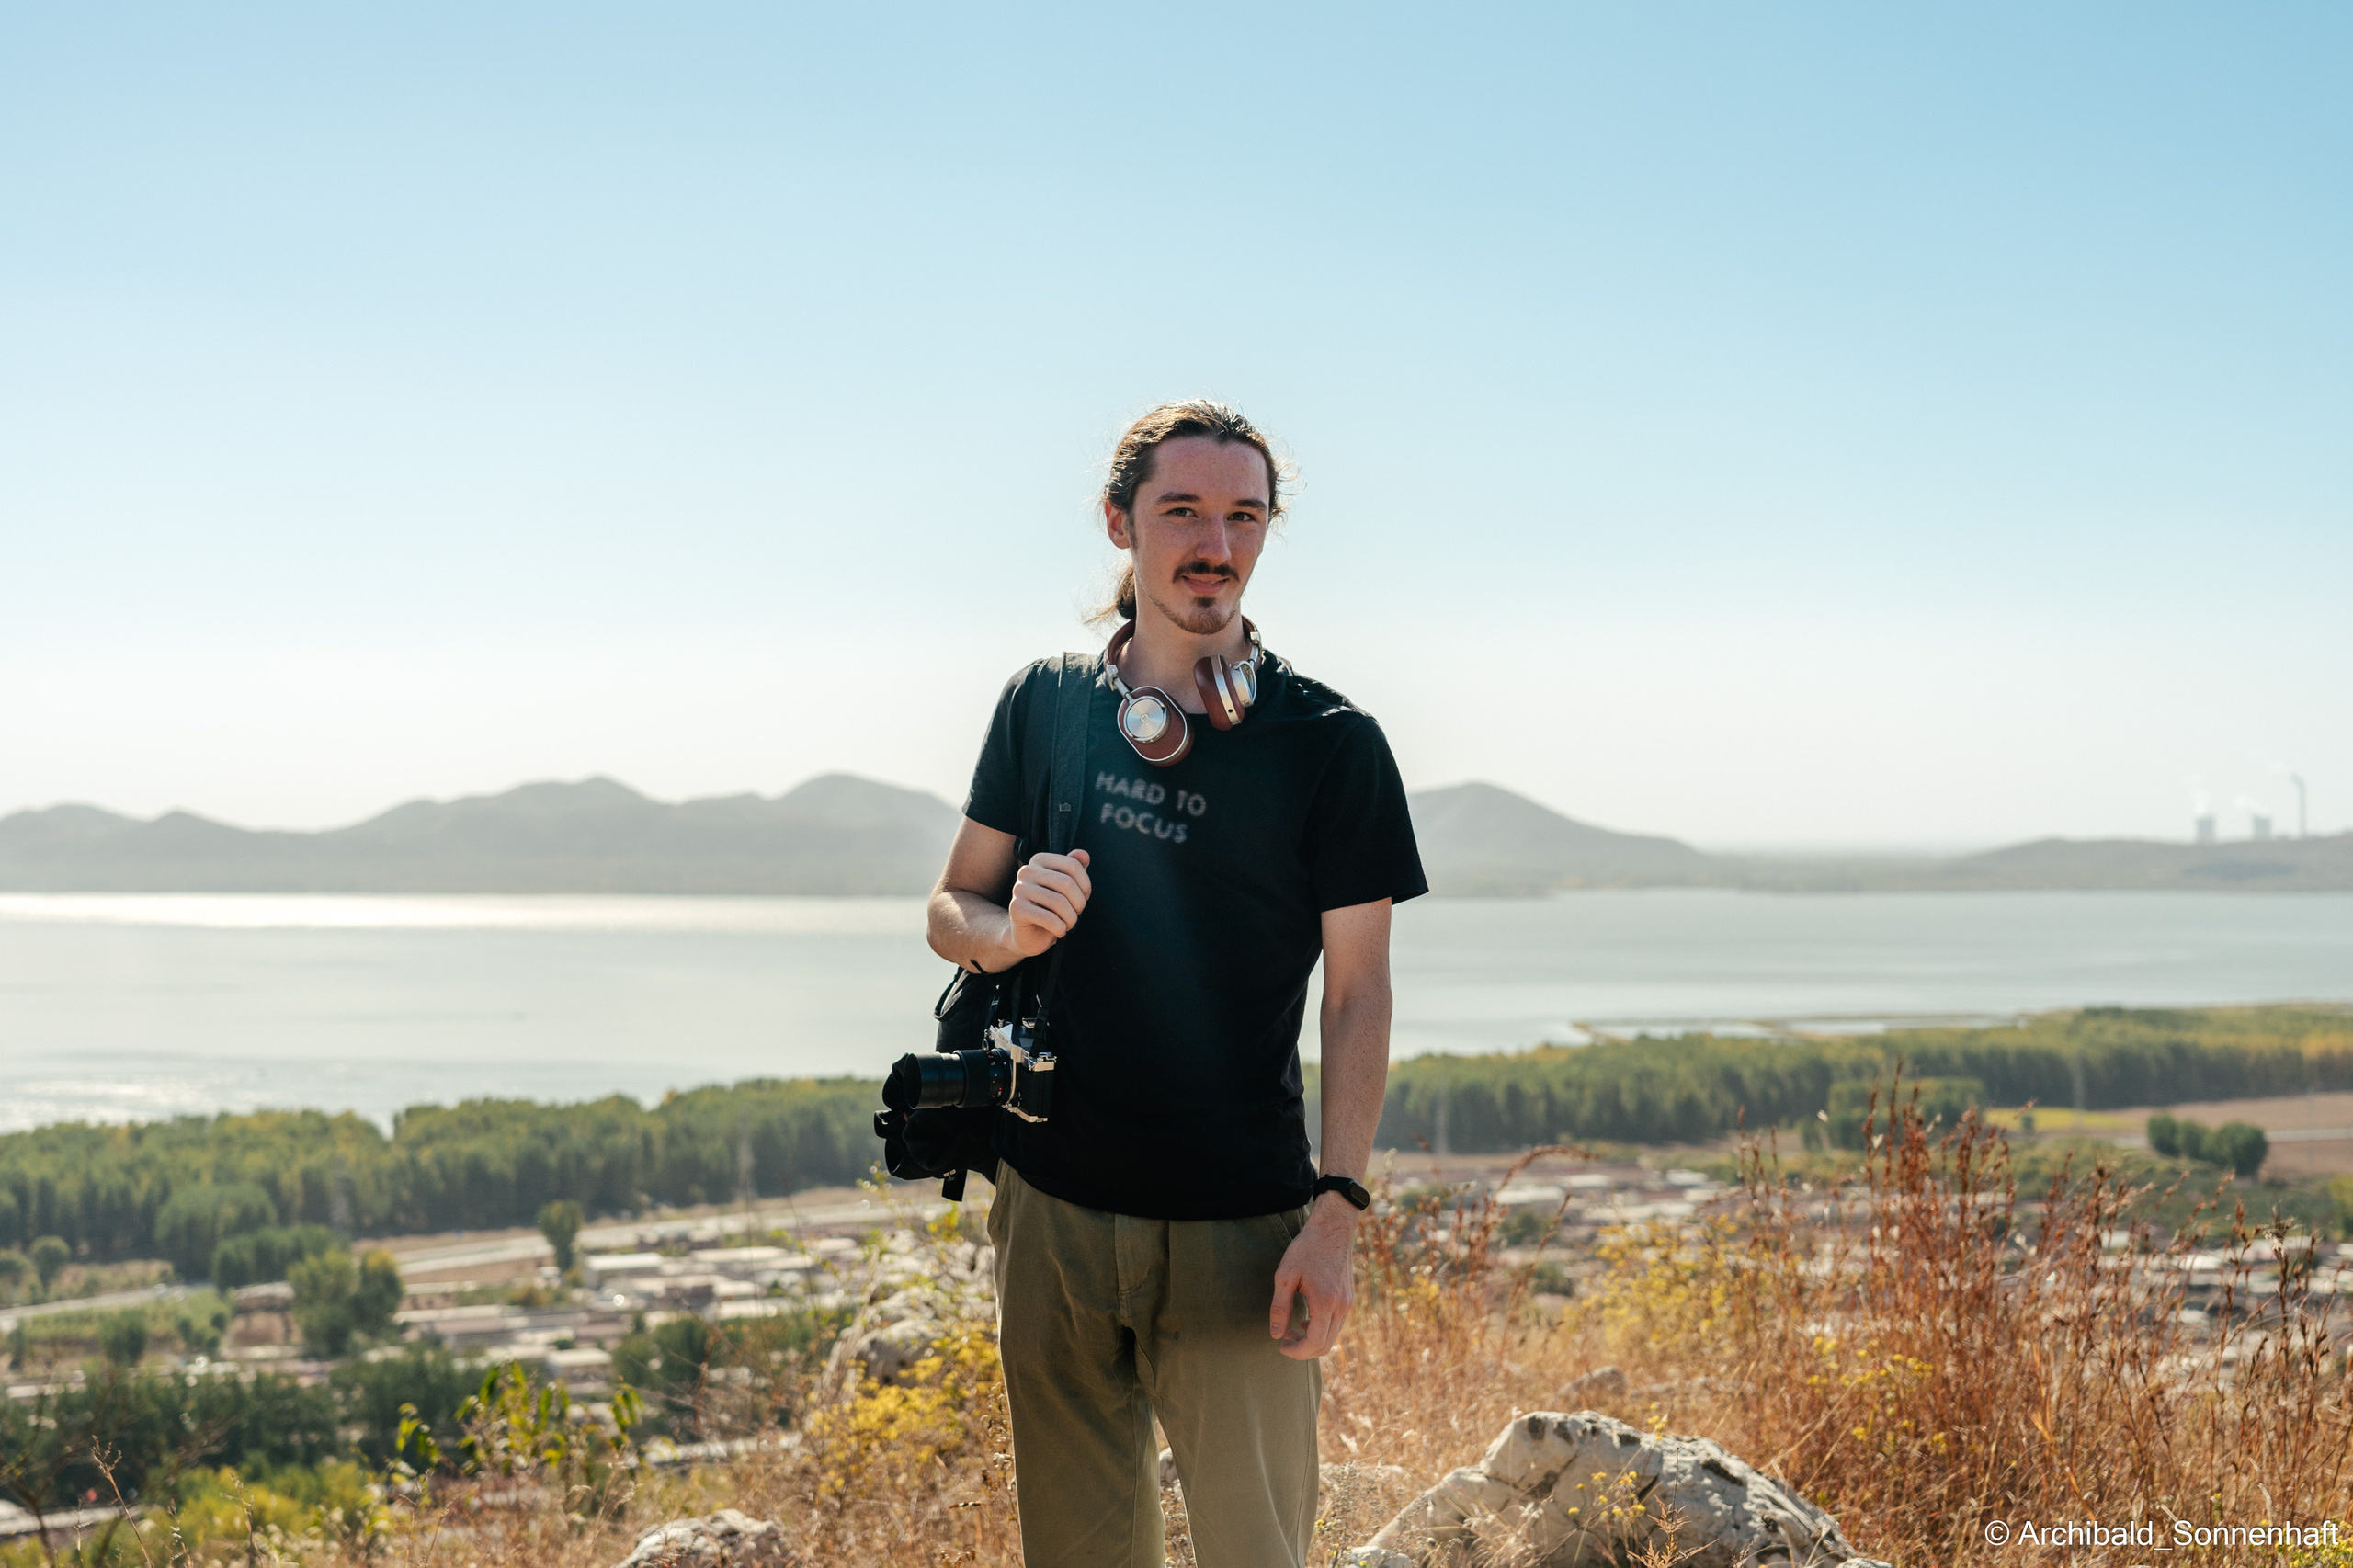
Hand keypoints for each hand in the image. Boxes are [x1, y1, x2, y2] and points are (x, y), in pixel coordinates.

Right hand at [1004, 849, 1091, 958]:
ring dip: (1071, 919)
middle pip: (1067, 883)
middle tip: (1076, 914)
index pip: (1072, 865)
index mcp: (1039, 861)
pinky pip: (1048, 918)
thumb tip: (1084, 855)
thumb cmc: (1051, 909)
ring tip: (1069, 924)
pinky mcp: (1016, 908)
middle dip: (1079, 904)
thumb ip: (1075, 870)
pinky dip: (1060, 928)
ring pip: (1059, 902)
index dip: (1085, 885)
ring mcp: (1019, 889)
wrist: (1029, 935)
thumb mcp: (1066, 889)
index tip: (1083, 898)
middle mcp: (1026, 871)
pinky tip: (1060, 931)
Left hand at [1268, 1194, 1356, 1359]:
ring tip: (1292, 1330)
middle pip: (1325, 1346)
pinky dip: (1321, 1330)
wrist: (1332, 1228)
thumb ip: (1280, 1307)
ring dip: (1312, 1340)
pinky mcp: (1348, 1298)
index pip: (1315, 1343)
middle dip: (1304, 1349)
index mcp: (1325, 1303)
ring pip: (1332, 1336)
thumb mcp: (1285, 1275)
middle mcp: (1341, 1307)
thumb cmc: (1307, 1249)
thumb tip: (1276, 1334)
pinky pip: (1336, 1325)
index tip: (1281, 1346)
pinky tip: (1306, 1319)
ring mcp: (1347, 1303)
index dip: (1297, 1352)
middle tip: (1285, 1339)